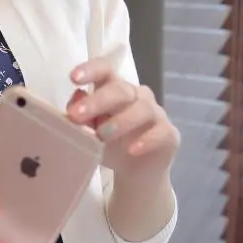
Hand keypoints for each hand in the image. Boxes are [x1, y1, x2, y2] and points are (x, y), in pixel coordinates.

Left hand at [66, 59, 179, 175]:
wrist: (136, 172)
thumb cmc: (110, 145)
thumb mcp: (90, 134)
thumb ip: (81, 119)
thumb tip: (73, 105)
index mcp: (114, 90)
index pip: (105, 70)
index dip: (90, 70)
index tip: (73, 78)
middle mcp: (136, 96)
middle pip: (120, 89)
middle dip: (97, 101)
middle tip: (76, 115)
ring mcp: (155, 114)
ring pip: (142, 109)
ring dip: (120, 121)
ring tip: (102, 136)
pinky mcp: (169, 134)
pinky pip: (161, 132)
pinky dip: (146, 140)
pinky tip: (132, 150)